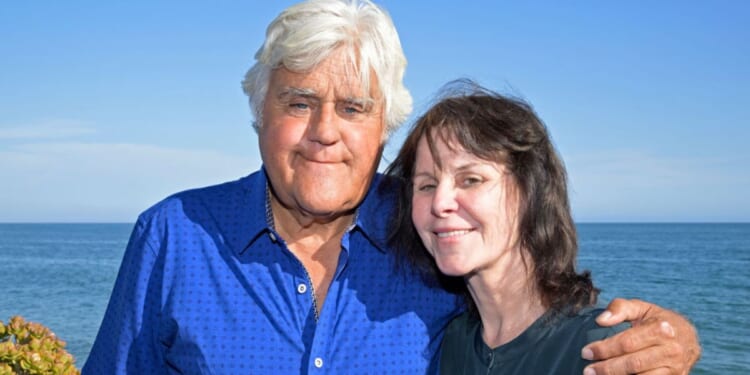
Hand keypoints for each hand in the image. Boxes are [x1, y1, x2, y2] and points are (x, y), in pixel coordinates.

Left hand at [581, 298, 700, 374]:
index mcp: (661, 329)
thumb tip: (600, 320)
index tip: (586, 352)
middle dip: (607, 368)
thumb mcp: (641, 308)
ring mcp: (675, 368)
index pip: (628, 342)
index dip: (605, 348)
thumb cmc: (658, 320)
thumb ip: (620, 308)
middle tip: (587, 370)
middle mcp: (671, 350)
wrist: (688, 338)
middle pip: (634, 363)